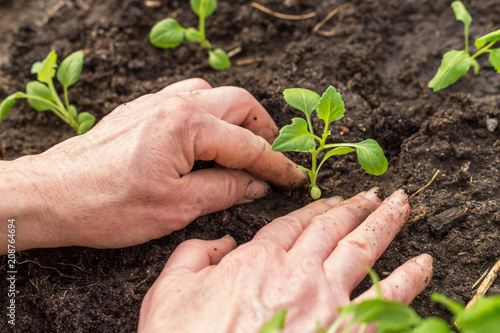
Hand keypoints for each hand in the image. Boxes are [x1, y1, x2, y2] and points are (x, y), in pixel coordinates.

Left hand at [0, 78, 304, 251]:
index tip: (294, 177)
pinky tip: (204, 139)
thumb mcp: (176, 207)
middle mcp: (174, 103)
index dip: (276, 164)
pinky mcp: (142, 108)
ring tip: (241, 148)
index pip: (247, 144)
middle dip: (263, 129)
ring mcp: (157, 102)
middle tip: (271, 159)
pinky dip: (208, 114)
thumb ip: (225, 190)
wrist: (53, 195)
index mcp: (186, 125)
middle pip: (238, 103)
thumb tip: (257, 184)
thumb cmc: (108, 205)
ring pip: (213, 94)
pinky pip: (187, 97)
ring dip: (235, 117)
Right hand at [138, 189, 432, 332]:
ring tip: (403, 207)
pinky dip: (408, 279)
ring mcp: (326, 302)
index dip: (316, 209)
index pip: (293, 224)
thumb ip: (194, 254)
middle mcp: (297, 274)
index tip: (332, 199)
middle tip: (376, 194)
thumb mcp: (170, 291)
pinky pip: (386, 300)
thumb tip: (222, 241)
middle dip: (357, 208)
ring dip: (385, 226)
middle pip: (333, 229)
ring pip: (363, 252)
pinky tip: (423, 264)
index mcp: (258, 260)